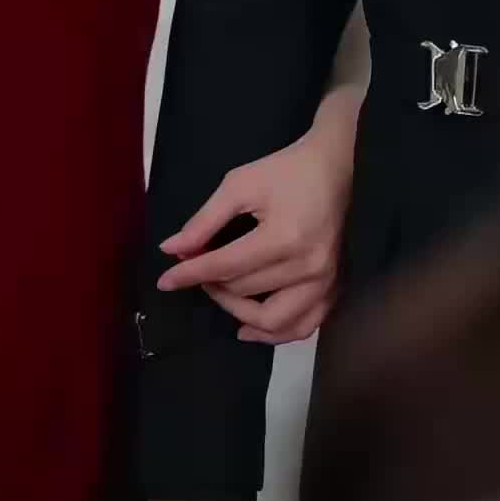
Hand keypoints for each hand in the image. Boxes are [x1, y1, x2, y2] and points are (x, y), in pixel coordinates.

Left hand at [156, 126, 350, 341]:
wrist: (335, 167)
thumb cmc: (285, 171)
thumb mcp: (239, 184)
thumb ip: (205, 220)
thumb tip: (172, 249)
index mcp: (284, 238)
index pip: (226, 267)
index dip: (190, 274)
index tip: (165, 280)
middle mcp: (308, 268)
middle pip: (245, 291)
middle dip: (211, 282)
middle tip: (196, 265)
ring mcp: (325, 283)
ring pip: (273, 321)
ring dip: (238, 313)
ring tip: (219, 296)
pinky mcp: (334, 288)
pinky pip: (304, 326)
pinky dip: (275, 333)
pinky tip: (250, 327)